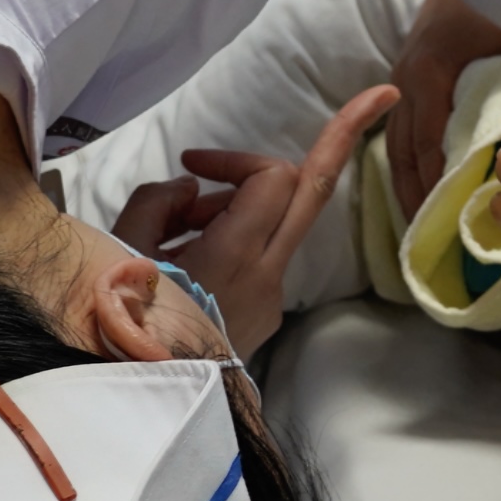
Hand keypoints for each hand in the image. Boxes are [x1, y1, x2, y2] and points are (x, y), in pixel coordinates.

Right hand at [117, 84, 396, 355]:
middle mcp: (267, 275)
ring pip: (281, 225)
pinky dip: (236, 237)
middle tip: (383, 93)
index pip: (272, 176)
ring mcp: (271, 300)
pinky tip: (187, 257)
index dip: (235, 156)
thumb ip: (159, 201)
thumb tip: (193, 188)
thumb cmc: (118, 327)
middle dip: (346, 137)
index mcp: (234, 256)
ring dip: (242, 203)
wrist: (135, 407)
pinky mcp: (264, 317)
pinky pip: (263, 257)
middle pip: (316, 192)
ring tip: (178, 227)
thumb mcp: (120, 251)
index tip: (193, 160)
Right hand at [383, 0, 500, 214]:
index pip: (428, 140)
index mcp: (432, 71)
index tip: (446, 220)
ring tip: (421, 229)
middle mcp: (409, 77)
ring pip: (397, 145)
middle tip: (429, 242)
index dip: (435, 183)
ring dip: (407, 186)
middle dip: (414, 197)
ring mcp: (402, 77)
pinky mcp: (407, 76)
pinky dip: (408, 164)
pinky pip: (401, 130)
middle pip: (405, 151)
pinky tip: (420, 191)